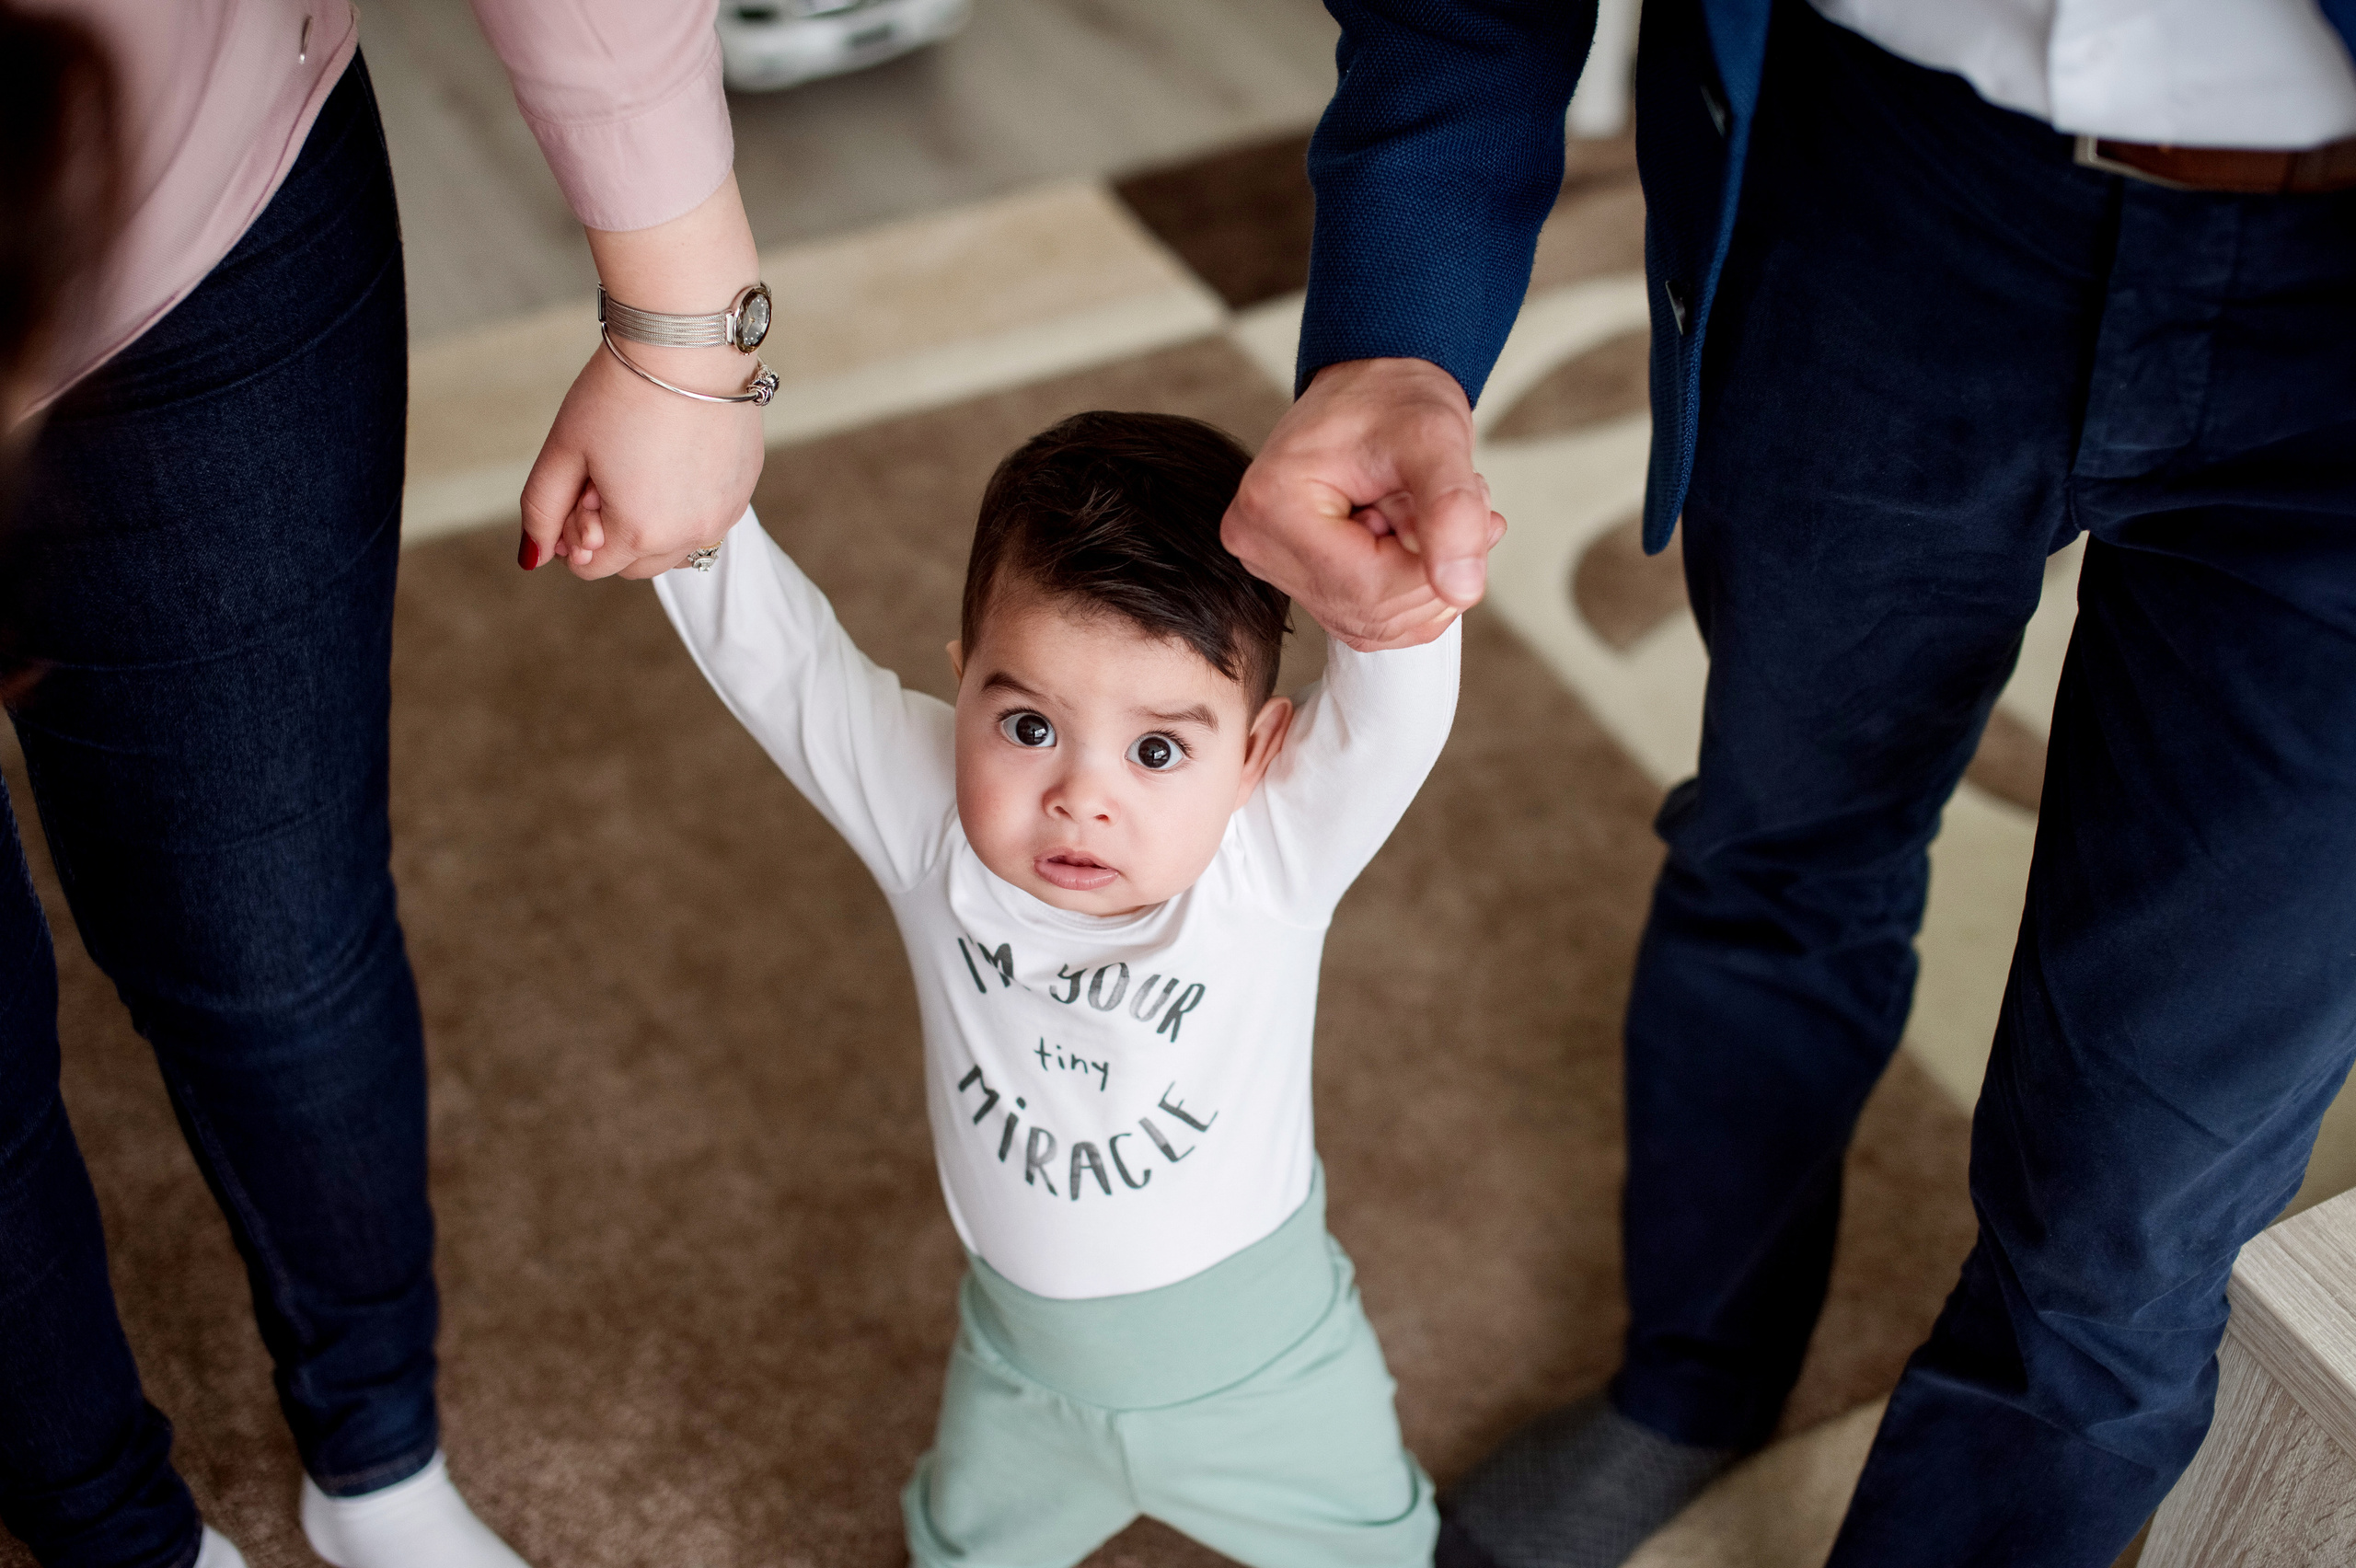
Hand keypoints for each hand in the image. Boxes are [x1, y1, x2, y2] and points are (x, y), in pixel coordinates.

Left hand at [517, 174, 766, 579]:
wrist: (687, 344)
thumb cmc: (620, 392)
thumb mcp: (564, 451)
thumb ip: (541, 511)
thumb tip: (531, 558)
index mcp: (640, 532)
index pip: (592, 568)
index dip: (574, 530)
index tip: (581, 484)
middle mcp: (690, 535)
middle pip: (636, 566)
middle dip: (615, 534)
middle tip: (608, 475)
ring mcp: (725, 514)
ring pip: (676, 548)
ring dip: (653, 524)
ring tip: (643, 465)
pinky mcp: (746, 488)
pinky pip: (708, 518)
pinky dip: (686, 503)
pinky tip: (674, 453)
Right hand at [1221, 357, 1504, 650]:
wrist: (1375, 386)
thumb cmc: (1396, 400)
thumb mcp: (1435, 438)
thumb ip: (1451, 510)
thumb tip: (1463, 590)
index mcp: (1272, 507)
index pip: (1368, 588)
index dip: (1434, 567)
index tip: (1471, 511)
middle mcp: (1258, 545)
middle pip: (1371, 612)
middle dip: (1434, 571)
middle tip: (1457, 503)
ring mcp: (1272, 567)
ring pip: (1375, 624)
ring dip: (1427, 580)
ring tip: (1432, 511)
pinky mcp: (1298, 579)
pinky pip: (1369, 619)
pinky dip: (1411, 588)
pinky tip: (1417, 536)